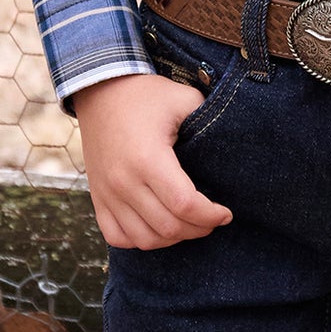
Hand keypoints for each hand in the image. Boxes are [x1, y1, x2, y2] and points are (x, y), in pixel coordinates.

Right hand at [73, 72, 233, 250]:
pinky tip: (157, 227)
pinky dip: (140, 240)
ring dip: (173, 239)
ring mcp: (107, 193)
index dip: (211, 216)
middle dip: (198, 229)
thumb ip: (210, 120)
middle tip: (212, 219)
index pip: (185, 205)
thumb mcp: (183, 99)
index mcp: (148, 158)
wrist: (101, 91)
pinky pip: (117, 236)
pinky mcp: (97, 198)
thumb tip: (232, 146)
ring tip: (189, 225)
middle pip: (168, 227)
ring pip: (144, 239)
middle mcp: (124, 181)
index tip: (225, 213)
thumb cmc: (147, 96)